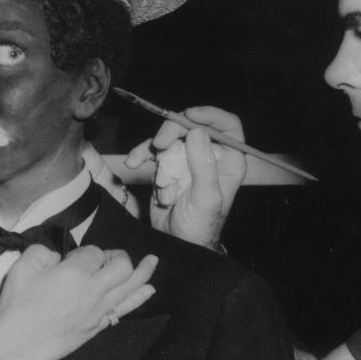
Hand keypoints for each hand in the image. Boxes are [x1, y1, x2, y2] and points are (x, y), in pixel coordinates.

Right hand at [0, 246, 157, 359]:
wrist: (18, 344)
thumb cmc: (17, 305)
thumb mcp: (21, 267)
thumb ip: (41, 252)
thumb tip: (57, 258)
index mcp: (75, 271)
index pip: (95, 252)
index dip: (87, 251)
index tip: (73, 258)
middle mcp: (94, 290)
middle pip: (122, 266)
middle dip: (118, 256)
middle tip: (108, 257)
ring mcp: (99, 310)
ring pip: (130, 287)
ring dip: (144, 272)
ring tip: (153, 261)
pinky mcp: (98, 326)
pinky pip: (125, 308)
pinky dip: (139, 297)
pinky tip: (149, 290)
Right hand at [124, 106, 245, 249]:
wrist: (176, 244)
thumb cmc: (200, 227)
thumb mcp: (206, 197)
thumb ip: (204, 166)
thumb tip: (197, 132)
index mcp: (228, 161)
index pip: (227, 126)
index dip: (210, 116)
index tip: (190, 117)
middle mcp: (209, 156)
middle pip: (193, 126)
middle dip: (173, 130)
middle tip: (159, 143)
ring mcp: (186, 159)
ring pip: (171, 136)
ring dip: (152, 145)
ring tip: (138, 160)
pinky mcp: (167, 165)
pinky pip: (154, 151)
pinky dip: (141, 154)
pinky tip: (133, 163)